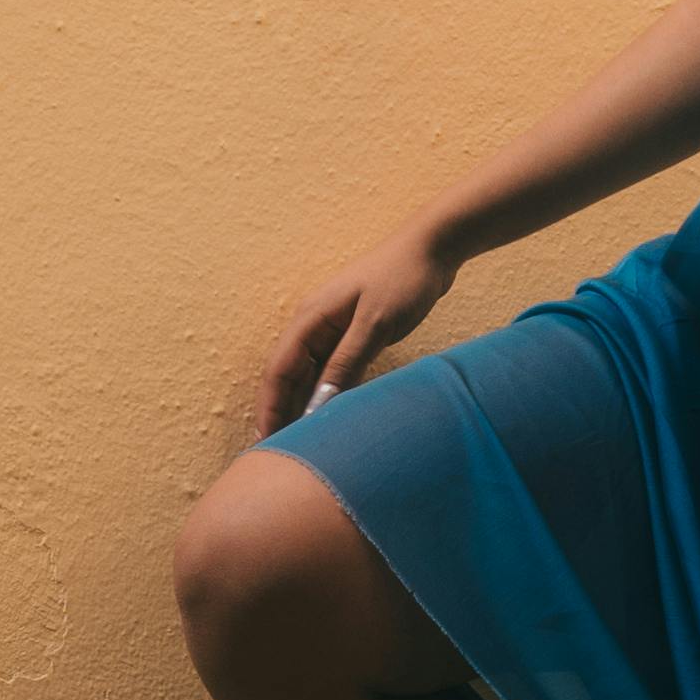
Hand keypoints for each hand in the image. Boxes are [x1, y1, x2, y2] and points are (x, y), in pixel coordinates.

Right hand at [256, 221, 452, 433]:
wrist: (431, 249)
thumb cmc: (403, 279)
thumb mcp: (375, 323)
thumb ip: (347, 360)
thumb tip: (321, 399)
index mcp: (310, 317)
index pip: (279, 369)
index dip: (270, 406)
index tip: (268, 439)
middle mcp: (313, 322)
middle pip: (288, 374)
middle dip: (280, 410)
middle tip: (281, 450)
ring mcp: (331, 327)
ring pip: (308, 373)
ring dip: (302, 403)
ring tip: (301, 439)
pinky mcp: (351, 332)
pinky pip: (330, 368)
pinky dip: (325, 391)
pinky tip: (329, 414)